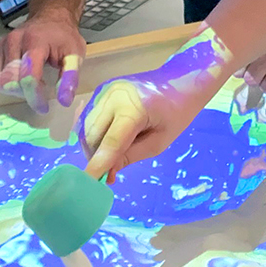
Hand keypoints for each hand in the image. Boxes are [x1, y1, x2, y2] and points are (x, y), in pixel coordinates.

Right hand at [0, 7, 87, 125]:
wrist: (50, 18)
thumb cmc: (63, 37)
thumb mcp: (75, 54)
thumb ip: (70, 77)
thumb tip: (64, 100)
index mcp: (35, 42)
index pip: (28, 76)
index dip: (34, 97)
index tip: (43, 107)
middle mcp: (13, 42)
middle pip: (10, 81)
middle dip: (24, 93)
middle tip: (39, 90)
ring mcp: (1, 46)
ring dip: (14, 90)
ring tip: (30, 82)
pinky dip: (3, 84)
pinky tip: (18, 79)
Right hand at [81, 27, 233, 179]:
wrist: (179, 83)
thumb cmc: (176, 114)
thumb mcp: (159, 143)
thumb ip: (130, 156)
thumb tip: (107, 173)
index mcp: (134, 108)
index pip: (110, 142)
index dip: (98, 164)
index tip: (88, 183)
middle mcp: (114, 96)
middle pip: (92, 135)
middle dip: (96, 156)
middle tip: (109, 171)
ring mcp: (105, 91)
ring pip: (87, 126)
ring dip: (93, 145)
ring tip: (111, 155)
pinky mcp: (102, 91)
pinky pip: (90, 117)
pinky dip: (95, 133)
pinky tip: (106, 140)